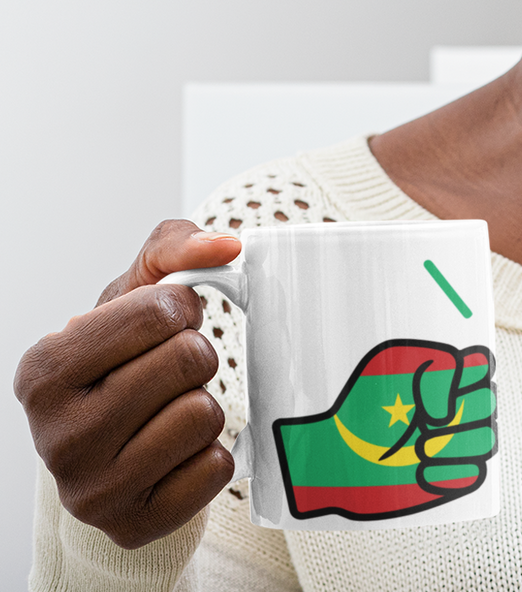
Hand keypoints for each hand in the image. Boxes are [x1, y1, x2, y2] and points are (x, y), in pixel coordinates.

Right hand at [14, 220, 241, 548]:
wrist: (114, 446)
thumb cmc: (125, 357)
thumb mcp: (137, 290)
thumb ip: (176, 247)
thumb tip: (226, 246)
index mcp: (43, 370)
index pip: (160, 310)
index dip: (179, 310)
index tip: (162, 326)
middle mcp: (56, 438)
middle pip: (188, 360)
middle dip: (194, 356)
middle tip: (170, 373)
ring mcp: (91, 491)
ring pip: (204, 414)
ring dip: (202, 404)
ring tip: (170, 410)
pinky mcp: (134, 526)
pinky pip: (215, 469)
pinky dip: (210, 454)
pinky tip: (179, 453)